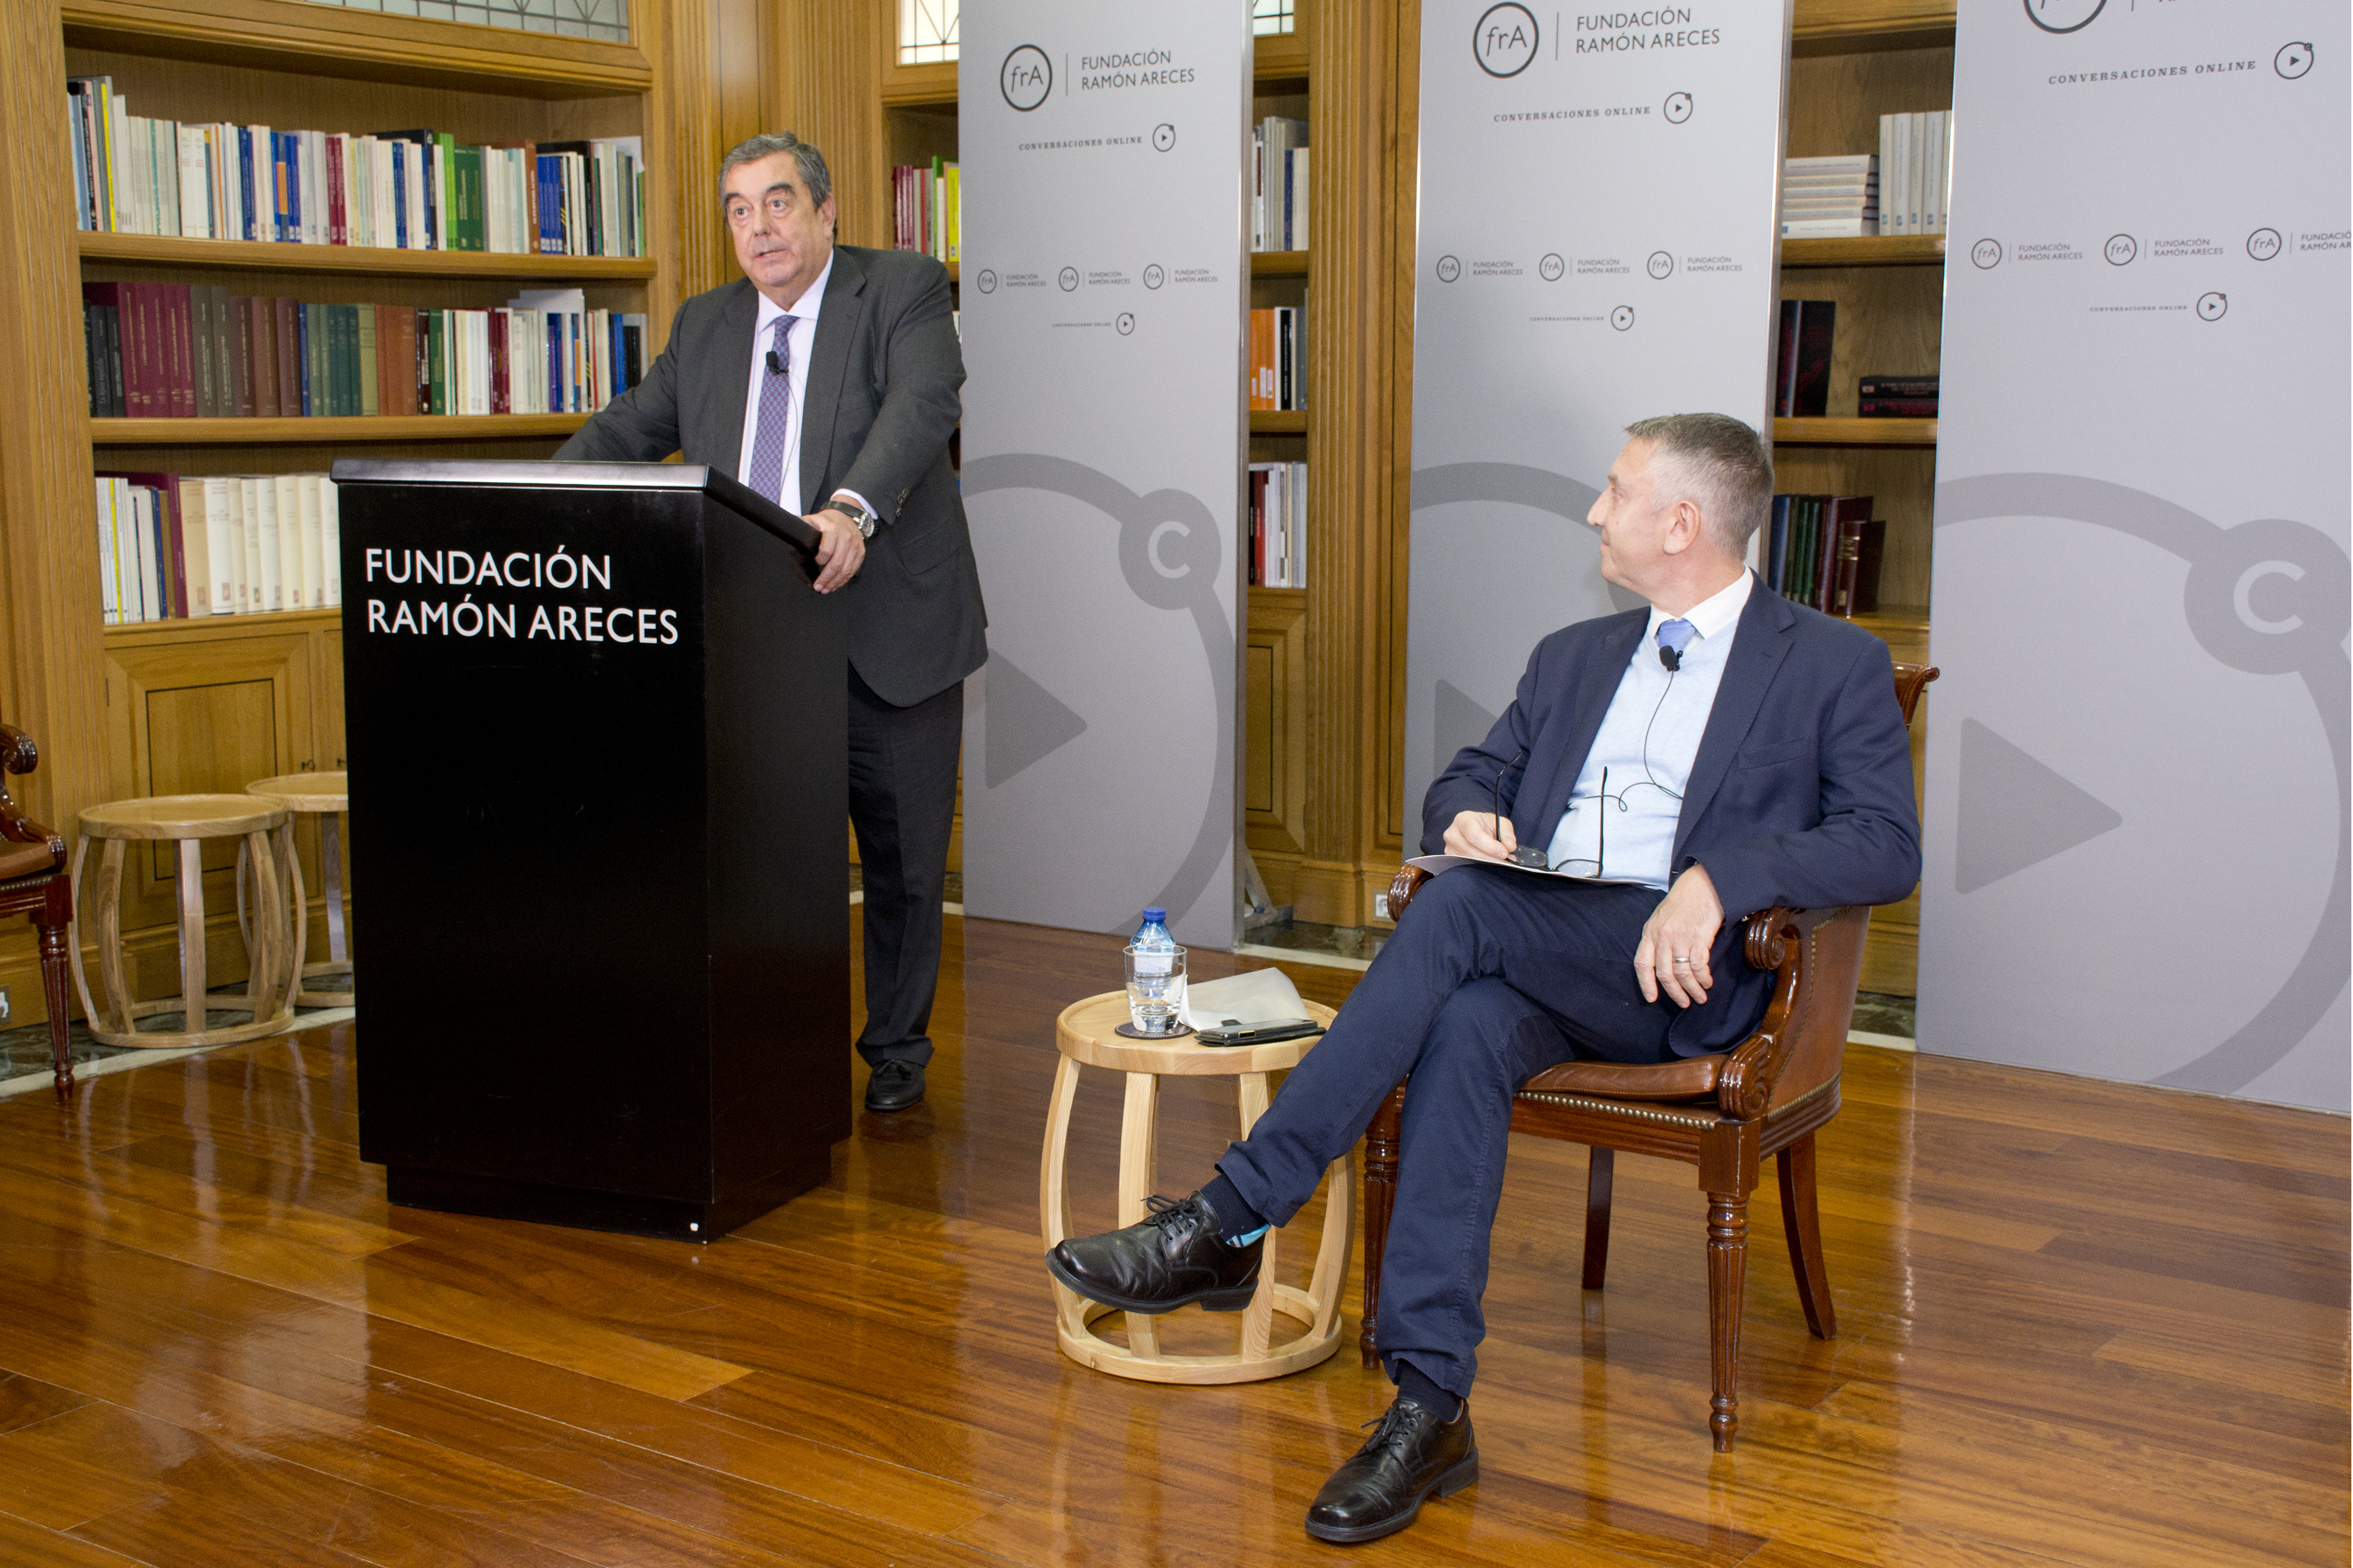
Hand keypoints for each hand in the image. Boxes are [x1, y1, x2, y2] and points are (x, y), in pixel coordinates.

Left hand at [807, 508, 867, 592]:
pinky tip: (836, 584)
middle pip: (836, 563)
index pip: (827, 549)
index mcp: (831, 529)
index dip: (820, 560)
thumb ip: (801, 525)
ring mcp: (854, 545)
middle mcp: (845, 537)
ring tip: (826, 589)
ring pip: (845, 570)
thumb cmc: (827, 521)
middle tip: (818, 586)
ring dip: (835, 582)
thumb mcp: (812, 519)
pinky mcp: (860, 552)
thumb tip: (786, 530)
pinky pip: (852, 570)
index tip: (815, 563)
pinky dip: (844, 580)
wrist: (846, 516)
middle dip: (826, 578)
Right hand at [1442, 808, 1518, 861]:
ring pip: (1468, 861)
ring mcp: (1449, 847)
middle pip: (1470, 851)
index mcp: (1463, 820)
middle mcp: (1452, 833)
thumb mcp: (1500, 823)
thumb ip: (1507, 834)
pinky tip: (1490, 866)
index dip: (1490, 846)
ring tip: (1501, 863)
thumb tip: (1510, 847)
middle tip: (1507, 862)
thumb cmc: (1487, 825)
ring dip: (1487, 864)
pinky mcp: (1450, 859)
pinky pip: (1465, 867)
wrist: (1475, 829)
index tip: (1504, 853)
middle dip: (1491, 858)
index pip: (1474, 835)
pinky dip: (1479, 868)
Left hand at [1634, 862, 1724, 1007]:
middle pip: (1664, 974)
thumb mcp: (1661, 918)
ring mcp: (1680, 938)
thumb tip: (1662, 963)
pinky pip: (1698, 966)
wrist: (1702, 884)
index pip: (1642, 963)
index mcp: (1650, 932)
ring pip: (1682, 973)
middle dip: (1675, 993)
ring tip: (1700, 996)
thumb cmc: (1683, 901)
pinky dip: (1703, 978)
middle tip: (1684, 1003)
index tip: (1651, 998)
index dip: (1645, 983)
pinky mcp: (1698, 937)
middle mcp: (1662, 937)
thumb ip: (1658, 938)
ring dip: (1692, 989)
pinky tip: (1707, 982)